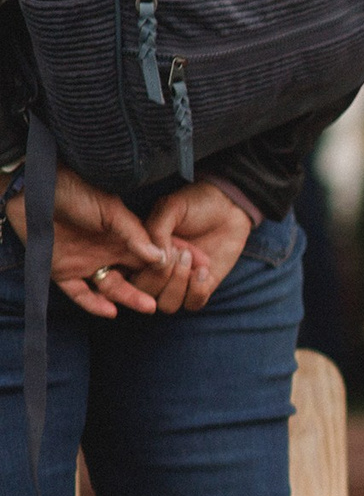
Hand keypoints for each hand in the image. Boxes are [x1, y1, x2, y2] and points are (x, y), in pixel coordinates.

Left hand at [3, 163, 180, 317]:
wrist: (36, 185)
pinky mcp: (61, 271)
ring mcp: (85, 263)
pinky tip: (110, 310)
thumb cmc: (74, 189)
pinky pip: (79, 293)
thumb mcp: (110, 208)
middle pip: (134, 277)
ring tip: (148, 306)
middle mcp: (106, 252)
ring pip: (111, 288)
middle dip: (153, 288)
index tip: (195, 273)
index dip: (170, 267)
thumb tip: (160, 256)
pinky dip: (94, 304)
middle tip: (170, 297)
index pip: (150, 258)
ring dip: (129, 298)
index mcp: (121, 237)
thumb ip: (134, 233)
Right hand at [145, 181, 252, 310]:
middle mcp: (155, 271)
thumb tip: (155, 259)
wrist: (227, 208)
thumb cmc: (194, 204)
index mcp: (139, 253)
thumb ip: (156, 230)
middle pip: (144, 294)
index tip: (150, 256)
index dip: (134, 272)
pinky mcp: (201, 287)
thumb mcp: (169, 209)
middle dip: (159, 276)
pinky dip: (198, 290)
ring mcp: (179, 282)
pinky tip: (204, 270)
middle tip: (177, 251)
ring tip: (190, 258)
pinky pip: (193, 304)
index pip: (123, 277)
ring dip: (178, 284)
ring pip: (167, 305)